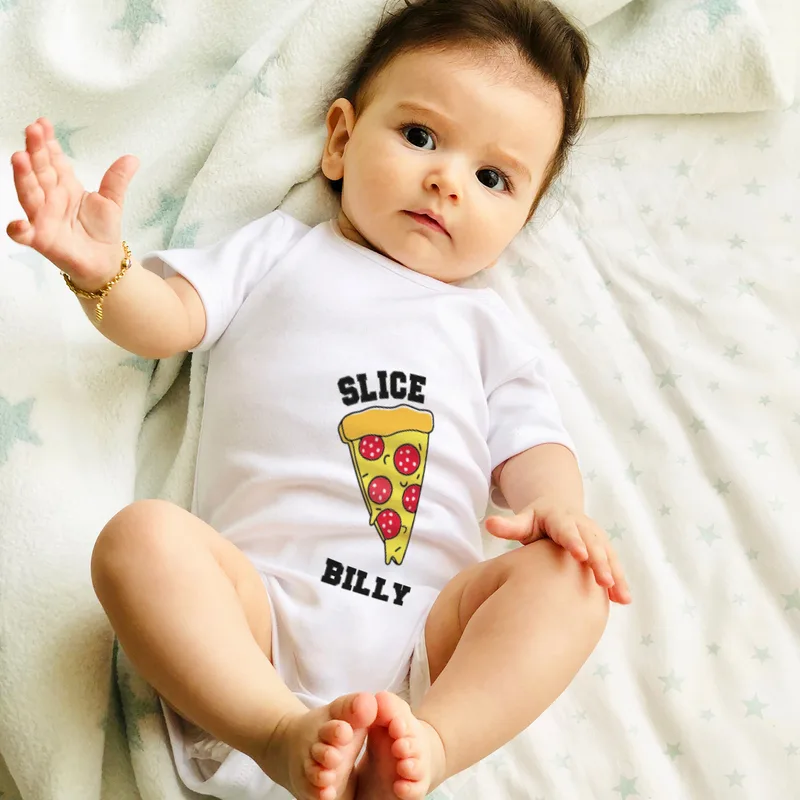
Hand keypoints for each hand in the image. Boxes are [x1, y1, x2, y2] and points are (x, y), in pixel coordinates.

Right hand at [6, 117, 138, 288]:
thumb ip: (117, 180)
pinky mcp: (42, 240)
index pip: (53, 160)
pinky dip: (19, 229)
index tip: (43, 123)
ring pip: (30, 195)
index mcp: (65, 186)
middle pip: (40, 171)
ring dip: (23, 177)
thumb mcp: (112, 202)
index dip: (48, 142)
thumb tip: (132, 158)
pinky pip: (25, 235)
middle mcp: (50, 199)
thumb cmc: (102, 231)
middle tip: (33, 130)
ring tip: (20, 158)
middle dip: (35, 151)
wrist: (105, 262)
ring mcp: (43, 218)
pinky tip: (18, 224)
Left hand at [485, 500, 630, 603]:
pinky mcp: (603, 549)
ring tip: (620, 596)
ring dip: (615, 574)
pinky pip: (614, 565)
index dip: (574, 542)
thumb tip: (488, 524)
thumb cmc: (536, 521)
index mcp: (561, 519)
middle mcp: (582, 526)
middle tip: (604, 581)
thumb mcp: (523, 520)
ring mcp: (595, 537)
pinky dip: (620, 581)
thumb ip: (509, 526)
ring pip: (608, 555)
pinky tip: (624, 601)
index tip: (581, 555)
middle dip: (600, 562)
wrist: (558, 510)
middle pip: (593, 544)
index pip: (567, 530)